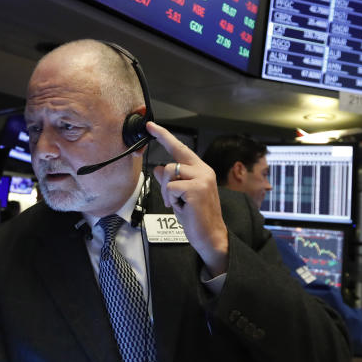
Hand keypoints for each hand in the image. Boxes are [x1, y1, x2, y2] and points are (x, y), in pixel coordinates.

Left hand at [148, 121, 228, 274]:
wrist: (211, 235)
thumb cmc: (196, 217)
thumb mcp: (180, 196)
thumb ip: (170, 180)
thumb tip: (158, 168)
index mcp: (201, 170)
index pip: (180, 149)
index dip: (164, 136)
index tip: (150, 126)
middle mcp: (203, 171)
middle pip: (171, 163)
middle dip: (165, 180)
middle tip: (172, 199)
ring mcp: (202, 178)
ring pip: (169, 174)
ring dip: (168, 193)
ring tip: (179, 205)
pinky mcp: (196, 188)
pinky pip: (171, 187)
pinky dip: (171, 200)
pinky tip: (182, 208)